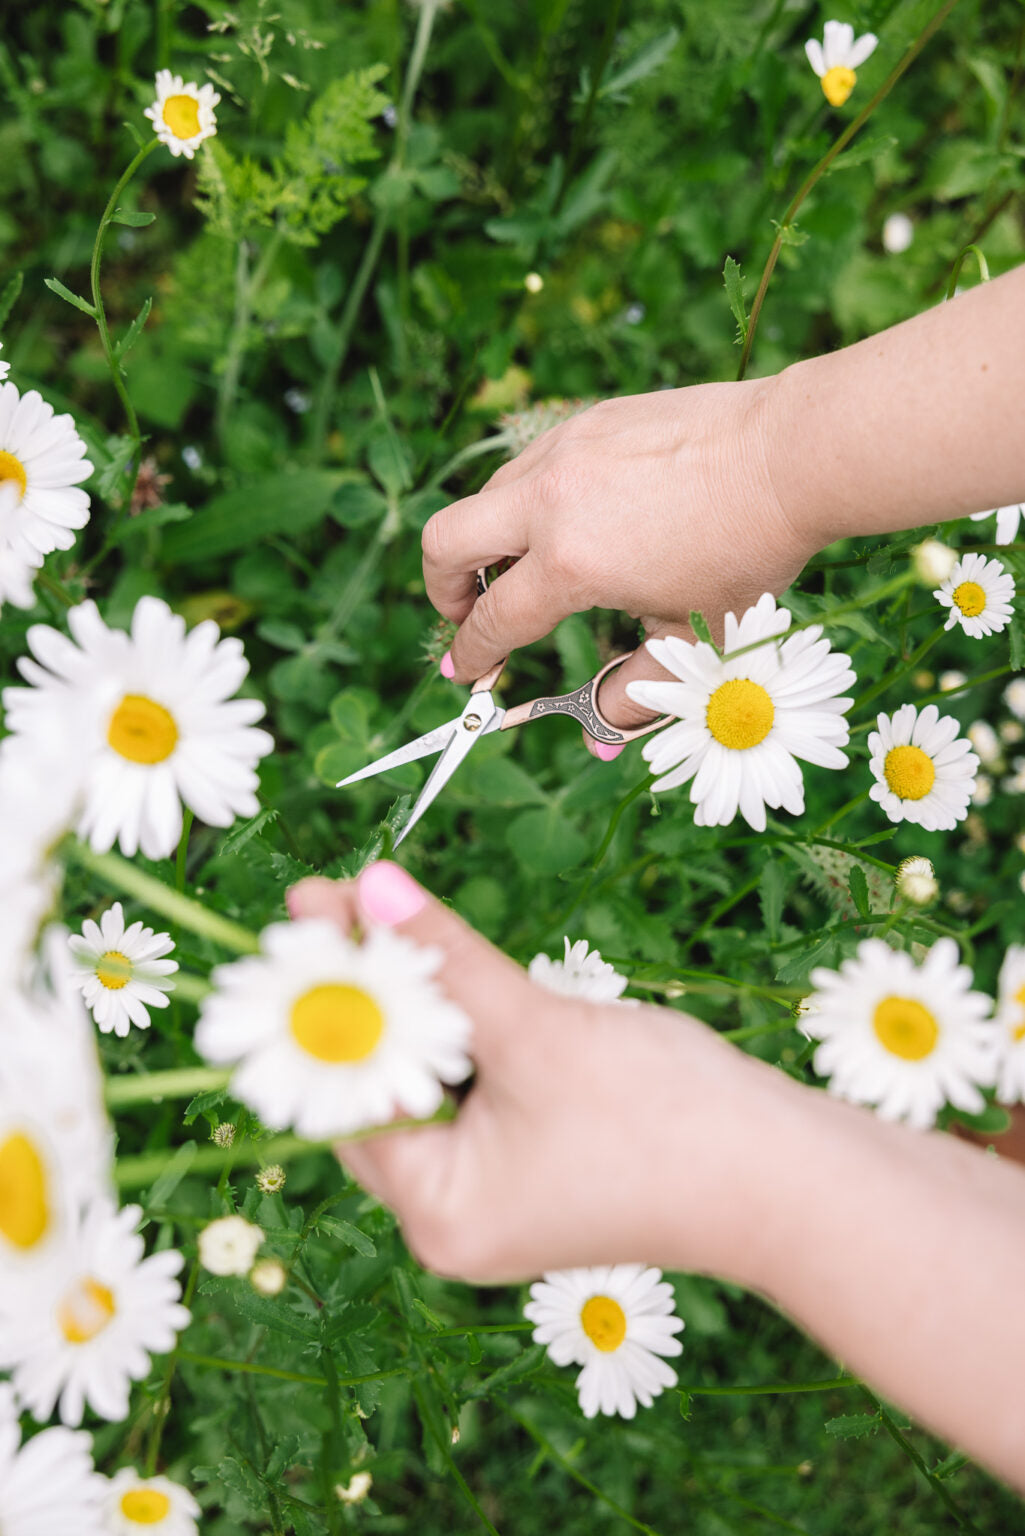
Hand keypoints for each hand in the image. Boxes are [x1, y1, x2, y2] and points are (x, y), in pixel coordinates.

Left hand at [286, 864, 790, 1286]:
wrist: (790, 1176)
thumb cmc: (665, 1117)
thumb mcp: (535, 1026)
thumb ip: (444, 957)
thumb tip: (365, 885)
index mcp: (433, 1211)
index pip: (344, 1090)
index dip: (323, 994)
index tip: (308, 910)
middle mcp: (448, 1216)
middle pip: (377, 1086)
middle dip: (362, 992)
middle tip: (335, 900)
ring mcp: (493, 1195)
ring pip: (424, 1081)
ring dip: (412, 1004)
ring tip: (378, 917)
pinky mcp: (532, 1166)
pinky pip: (469, 1091)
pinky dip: (458, 1031)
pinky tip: (445, 969)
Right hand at [421, 379, 813, 756]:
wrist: (792, 456)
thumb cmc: (749, 553)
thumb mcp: (691, 639)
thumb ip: (633, 691)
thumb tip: (598, 741)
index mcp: (572, 563)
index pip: (493, 619)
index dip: (474, 653)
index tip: (468, 670)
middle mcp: (552, 500)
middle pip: (445, 541)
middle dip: (441, 587)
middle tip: (466, 614)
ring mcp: (567, 449)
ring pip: (489, 495)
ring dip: (489, 540)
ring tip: (529, 569)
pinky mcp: (591, 420)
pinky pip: (534, 464)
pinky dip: (532, 501)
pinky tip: (578, 521)